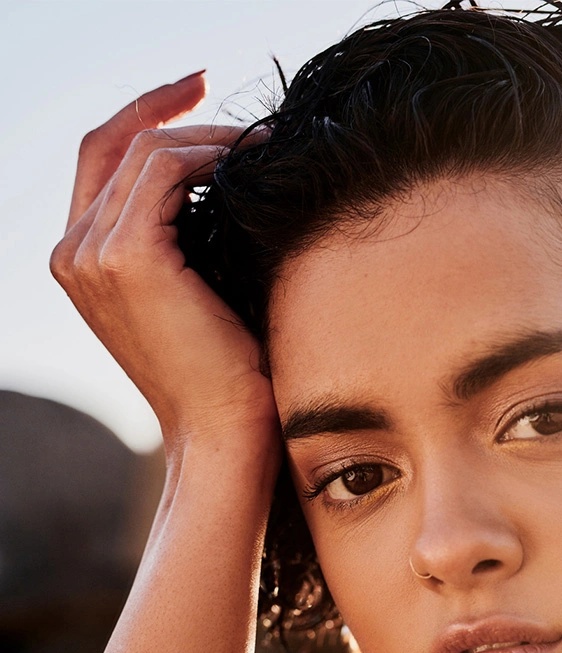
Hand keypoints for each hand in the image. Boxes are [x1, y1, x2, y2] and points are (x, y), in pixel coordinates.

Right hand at [50, 74, 279, 448]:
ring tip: (257, 138)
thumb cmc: (225, 369)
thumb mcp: (196, 293)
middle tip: (213, 82)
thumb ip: (184, 237)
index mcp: (84, 261)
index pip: (100, 164)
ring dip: (203, 134)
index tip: (194, 96)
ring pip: (140, 151)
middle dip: (163, 104)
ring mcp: (90, 254)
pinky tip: (249, 159)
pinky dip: (207, 154)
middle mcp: (72, 253)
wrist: (224, 428)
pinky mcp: (126, 258)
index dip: (141, 118)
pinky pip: (162, 172)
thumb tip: (219, 178)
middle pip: (109, 143)